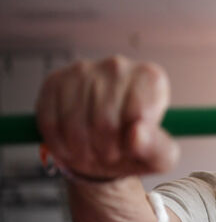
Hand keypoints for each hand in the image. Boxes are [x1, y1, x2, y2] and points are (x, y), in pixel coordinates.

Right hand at [36, 56, 178, 179]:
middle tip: (110, 154)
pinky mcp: (55, 80)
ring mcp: (84, 69)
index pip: (137, 116)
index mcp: (151, 78)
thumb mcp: (159, 156)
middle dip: (105, 150)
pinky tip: (71, 146)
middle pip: (105, 121)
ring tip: (92, 151)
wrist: (104, 145)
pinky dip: (59, 145)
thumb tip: (136, 135)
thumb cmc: (137, 147)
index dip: (130, 144)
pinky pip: (50, 121)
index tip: (131, 148)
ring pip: (75, 122)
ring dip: (81, 150)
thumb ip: (155, 148)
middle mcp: (119, 66)